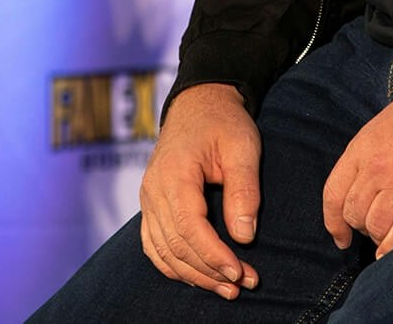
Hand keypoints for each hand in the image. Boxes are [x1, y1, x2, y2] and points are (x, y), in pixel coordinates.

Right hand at [137, 83, 262, 299]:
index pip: (189, 227)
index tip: (240, 273)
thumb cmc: (223, 123)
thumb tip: (244, 236)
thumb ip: (244, 190)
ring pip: (164, 252)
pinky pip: (154, 246)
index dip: (214, 255)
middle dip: (210, 271)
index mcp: (175, 174)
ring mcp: (148, 200)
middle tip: (244, 285)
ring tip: (228, 288)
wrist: (198, 104)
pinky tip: (199, 277)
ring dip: (194, 275)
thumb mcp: (242, 147)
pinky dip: (174, 266)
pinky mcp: (151, 206)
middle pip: (175, 246)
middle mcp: (153, 190)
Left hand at [322, 76, 392, 259]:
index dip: (332, 221)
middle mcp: (376, 167)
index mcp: (362, 147)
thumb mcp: (386, 122)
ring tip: (385, 238)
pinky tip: (391, 252)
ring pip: (376, 225)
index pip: (333, 193)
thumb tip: (366, 176)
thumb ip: (371, 151)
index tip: (339, 236)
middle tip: (369, 232)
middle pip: (354, 213)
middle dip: (359, 228)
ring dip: (378, 237)